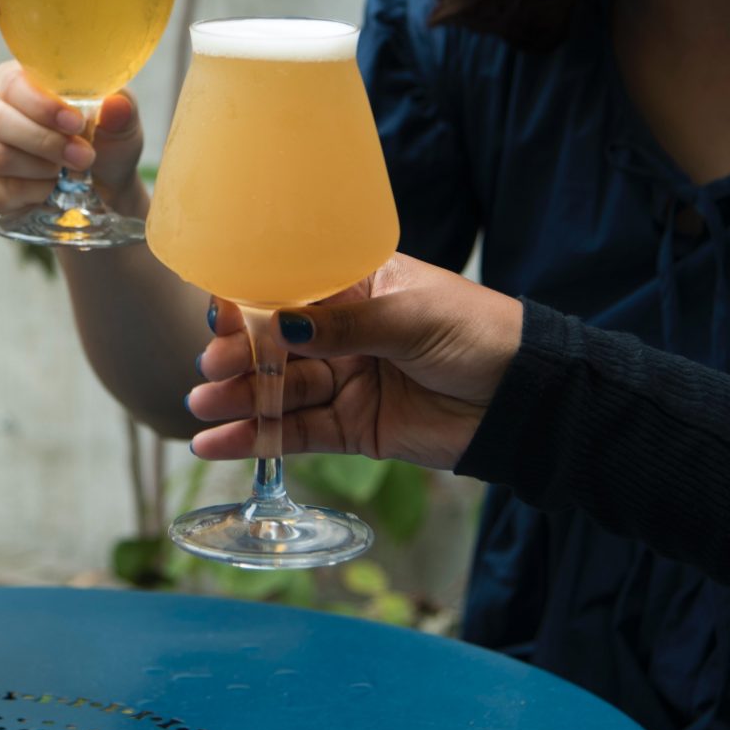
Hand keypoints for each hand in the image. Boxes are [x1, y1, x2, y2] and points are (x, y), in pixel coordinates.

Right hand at [0, 60, 146, 216]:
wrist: (105, 185)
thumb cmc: (105, 140)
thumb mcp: (120, 123)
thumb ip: (120, 110)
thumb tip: (114, 105)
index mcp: (17, 81)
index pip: (12, 83)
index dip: (41, 104)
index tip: (75, 123)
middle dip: (42, 140)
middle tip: (82, 156)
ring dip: (40, 168)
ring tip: (72, 173)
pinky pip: (0, 190)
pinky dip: (33, 192)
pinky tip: (54, 189)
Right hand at [187, 254, 521, 470]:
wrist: (528, 398)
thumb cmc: (479, 334)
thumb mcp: (411, 318)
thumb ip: (344, 325)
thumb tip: (281, 323)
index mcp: (356, 287)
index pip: (289, 290)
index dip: (251, 305)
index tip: (218, 318)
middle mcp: (342, 333)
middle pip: (276, 345)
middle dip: (239, 358)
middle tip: (211, 370)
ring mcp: (345, 381)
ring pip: (280, 392)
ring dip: (239, 401)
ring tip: (201, 408)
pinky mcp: (354, 429)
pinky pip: (298, 433)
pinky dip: (259, 439)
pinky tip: (218, 443)